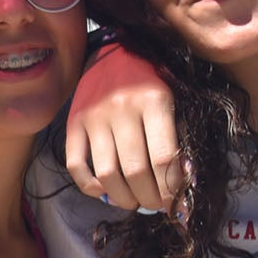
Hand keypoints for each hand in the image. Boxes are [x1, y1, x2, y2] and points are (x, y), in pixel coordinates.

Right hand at [59, 42, 182, 213]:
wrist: (114, 52)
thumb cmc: (151, 82)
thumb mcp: (175, 102)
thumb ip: (179, 140)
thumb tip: (184, 185)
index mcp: (154, 101)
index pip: (164, 159)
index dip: (171, 190)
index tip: (176, 206)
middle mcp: (122, 109)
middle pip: (136, 171)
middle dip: (150, 199)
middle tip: (156, 205)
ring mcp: (94, 117)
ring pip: (107, 174)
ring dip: (124, 199)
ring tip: (135, 201)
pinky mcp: (73, 124)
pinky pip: (76, 165)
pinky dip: (90, 187)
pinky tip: (104, 191)